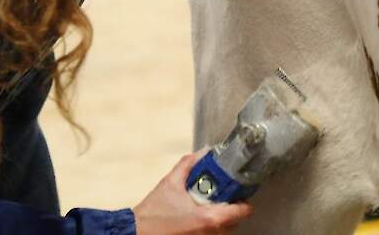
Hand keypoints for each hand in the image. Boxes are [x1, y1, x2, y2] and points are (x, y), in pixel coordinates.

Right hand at [133, 150, 253, 234]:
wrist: (136, 233)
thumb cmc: (152, 214)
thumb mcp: (170, 183)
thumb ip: (188, 165)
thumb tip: (203, 152)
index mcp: (209, 218)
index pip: (242, 211)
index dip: (242, 201)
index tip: (237, 194)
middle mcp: (211, 233)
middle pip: (234, 221)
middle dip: (228, 209)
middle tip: (217, 198)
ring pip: (223, 231)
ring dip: (218, 220)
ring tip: (204, 210)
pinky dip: (208, 229)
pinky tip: (195, 220)